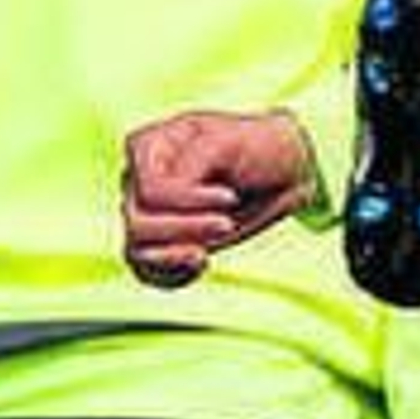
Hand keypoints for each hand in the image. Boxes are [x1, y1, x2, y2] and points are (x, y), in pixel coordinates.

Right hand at [120, 108, 318, 288]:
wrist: (282, 171)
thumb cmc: (256, 146)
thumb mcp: (227, 143)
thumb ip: (189, 166)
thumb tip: (155, 197)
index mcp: (148, 145)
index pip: (148, 190)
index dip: (186, 201)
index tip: (230, 197)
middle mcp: (138, 179)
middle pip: (138, 223)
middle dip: (185, 229)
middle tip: (227, 224)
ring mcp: (147, 212)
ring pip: (136, 250)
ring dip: (175, 256)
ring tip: (207, 253)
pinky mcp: (163, 240)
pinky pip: (146, 271)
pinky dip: (170, 275)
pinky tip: (200, 265)